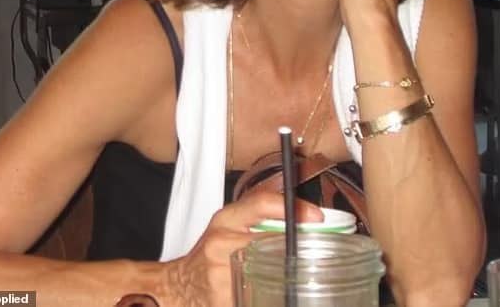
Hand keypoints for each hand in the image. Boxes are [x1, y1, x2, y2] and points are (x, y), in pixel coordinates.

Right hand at [163, 191, 321, 306]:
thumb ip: (260, 216)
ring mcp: (221, 273)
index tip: (317, 217)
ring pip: (267, 273)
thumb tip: (306, 217)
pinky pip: (256, 295)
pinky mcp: (223, 299)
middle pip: (271, 241)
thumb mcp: (230, 224)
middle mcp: (222, 242)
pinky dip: (274, 296)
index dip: (293, 208)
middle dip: (298, 249)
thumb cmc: (210, 253)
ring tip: (306, 278)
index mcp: (226, 219)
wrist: (179, 285)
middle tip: (321, 252)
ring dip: (288, 277)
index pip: (262, 203)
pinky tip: (279, 295)